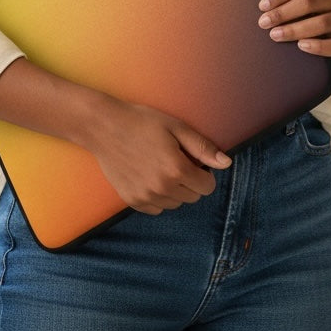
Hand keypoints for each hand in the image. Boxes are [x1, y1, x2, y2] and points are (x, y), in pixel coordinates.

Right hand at [80, 97, 231, 215]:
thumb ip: (203, 148)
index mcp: (176, 169)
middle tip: (176, 160)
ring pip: (175, 204)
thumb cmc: (142, 122)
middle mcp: (162, 188)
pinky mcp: (132, 201)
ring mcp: (146, 197)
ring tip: (160, 166)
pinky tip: (149, 176)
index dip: (204, 173)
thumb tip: (226, 163)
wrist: (104, 127)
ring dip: (175, 190)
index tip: (194, 160)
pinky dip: (158, 196)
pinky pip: (157, 208)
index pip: (207, 187)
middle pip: (192, 197)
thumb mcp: (176, 127)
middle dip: (191, 181)